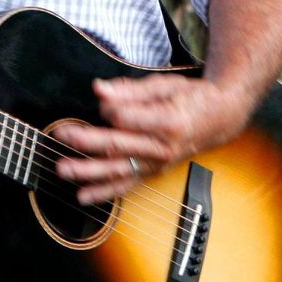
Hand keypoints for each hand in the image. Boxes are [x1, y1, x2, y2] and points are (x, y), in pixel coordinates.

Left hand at [54, 70, 258, 204]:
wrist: (219, 119)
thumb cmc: (192, 97)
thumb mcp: (165, 85)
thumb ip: (130, 89)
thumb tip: (99, 90)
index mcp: (169, 121)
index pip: (130, 118)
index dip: (111, 109)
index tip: (103, 100)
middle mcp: (163, 147)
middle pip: (119, 145)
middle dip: (87, 140)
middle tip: (62, 134)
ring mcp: (158, 164)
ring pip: (118, 170)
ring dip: (88, 171)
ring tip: (62, 169)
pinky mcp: (153, 173)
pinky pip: (126, 186)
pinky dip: (104, 193)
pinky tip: (82, 196)